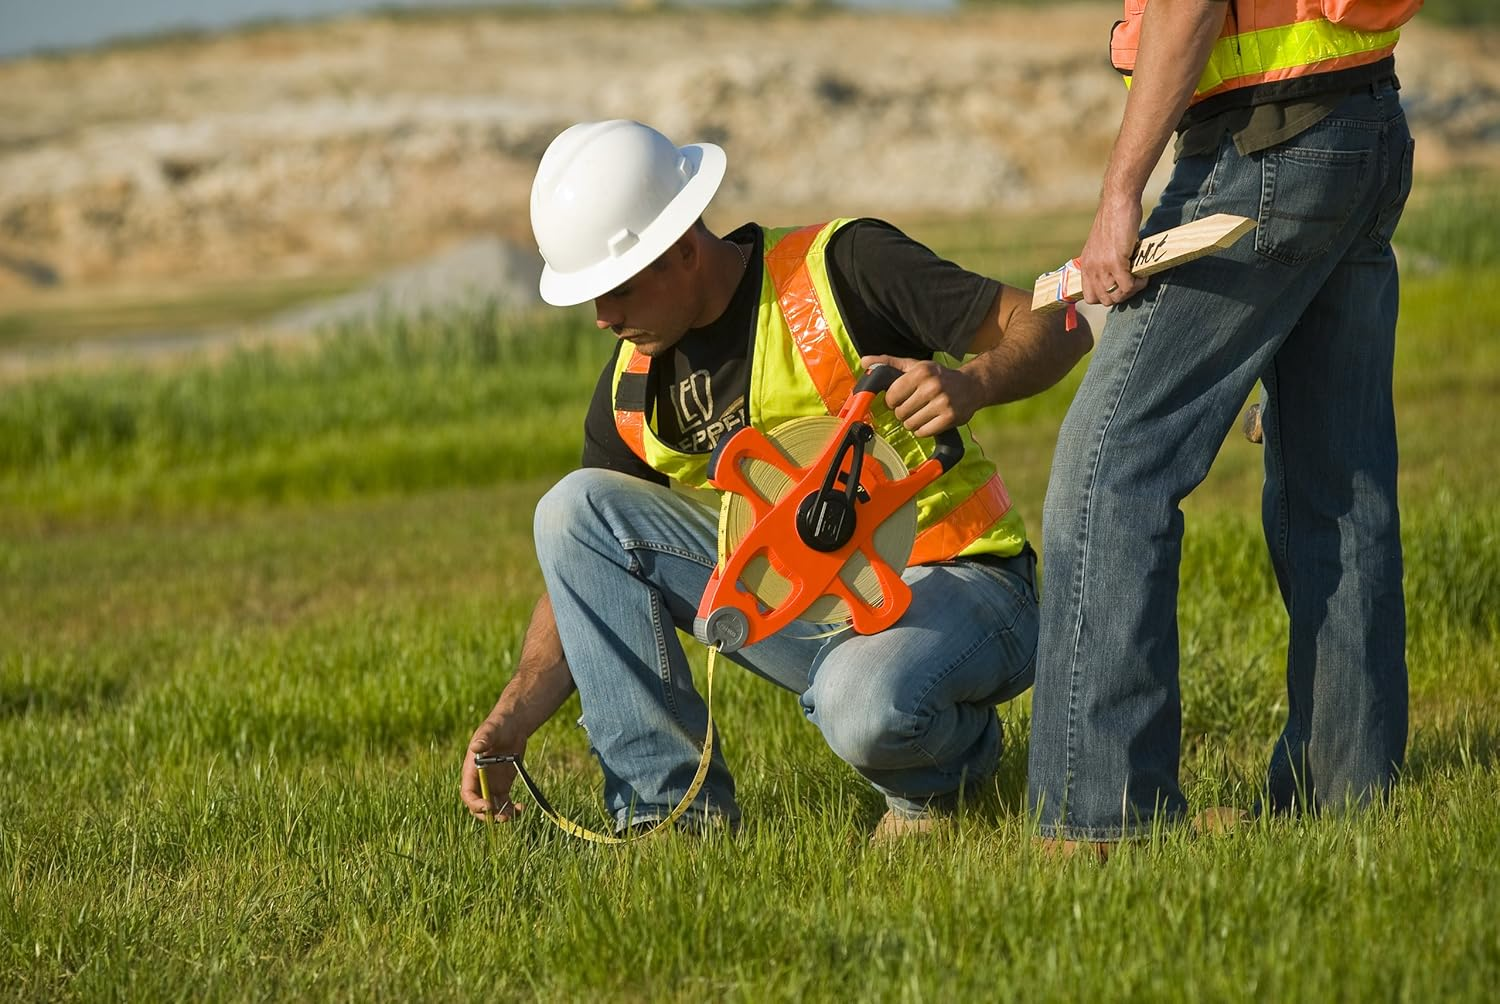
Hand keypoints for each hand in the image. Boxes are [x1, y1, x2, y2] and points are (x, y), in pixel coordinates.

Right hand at [462, 718, 525, 823]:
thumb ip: (484, 738)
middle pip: (478, 806)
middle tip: (503, 817)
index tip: (488, 806)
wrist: (513, 726)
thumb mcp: (491, 730)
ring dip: (501, 815)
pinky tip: (522, 809)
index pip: (468, 793)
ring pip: (493, 808)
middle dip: (488, 815)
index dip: (475, 803)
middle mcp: (479, 781)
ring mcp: (491, 785)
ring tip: (515, 815)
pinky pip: (505, 804)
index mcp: (471, 770)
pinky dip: (512, 810)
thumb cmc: (499, 726)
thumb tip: (476, 747)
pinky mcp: (503, 786)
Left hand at [858, 354, 979, 437]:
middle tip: (914, 406)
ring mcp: (942, 403)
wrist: (972, 386)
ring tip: (923, 413)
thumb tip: (864, 361)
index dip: (893, 401)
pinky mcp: (950, 418)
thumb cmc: (938, 376)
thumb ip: (889, 363)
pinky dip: (924, 430)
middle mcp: (932, 386)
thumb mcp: (915, 366)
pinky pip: (924, 432)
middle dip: (904, 413)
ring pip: (911, 424)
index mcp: (921, 372)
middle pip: (901, 413)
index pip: (892, 396)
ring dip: (913, 422)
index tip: (901, 399)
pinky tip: (930, 421)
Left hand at [1077, 193, 1144, 306]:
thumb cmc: (1115, 221)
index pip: (1090, 297)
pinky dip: (1139, 283)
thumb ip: (1104, 262)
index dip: (1107, 296)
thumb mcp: (1102, 246)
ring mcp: (1102, 266)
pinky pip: (1128, 285)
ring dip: (1132, 290)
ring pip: (1116, 296)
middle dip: (1122, 296)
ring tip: (1140, 278)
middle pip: (1104, 300)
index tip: (1120, 288)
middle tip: (1134, 283)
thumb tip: (1118, 278)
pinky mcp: (1116, 261)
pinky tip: (1144, 274)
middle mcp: (1091, 268)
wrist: (1118, 203)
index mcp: (1086, 266)